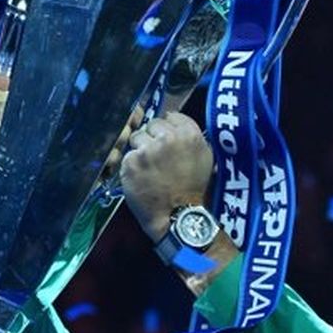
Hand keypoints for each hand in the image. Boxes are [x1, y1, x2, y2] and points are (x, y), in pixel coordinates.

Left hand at [119, 112, 212, 241]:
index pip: (170, 117)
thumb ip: (190, 136)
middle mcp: (168, 138)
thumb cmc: (193, 188)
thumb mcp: (205, 157)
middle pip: (152, 125)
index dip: (167, 130)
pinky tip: (141, 177)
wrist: (178, 216)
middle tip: (157, 158)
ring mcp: (147, 149)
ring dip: (141, 150)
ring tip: (149, 168)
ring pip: (136, 137)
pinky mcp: (130, 162)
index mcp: (189, 134)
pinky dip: (132, 165)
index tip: (167, 143)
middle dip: (153, 138)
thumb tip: (172, 119)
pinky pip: (127, 155)